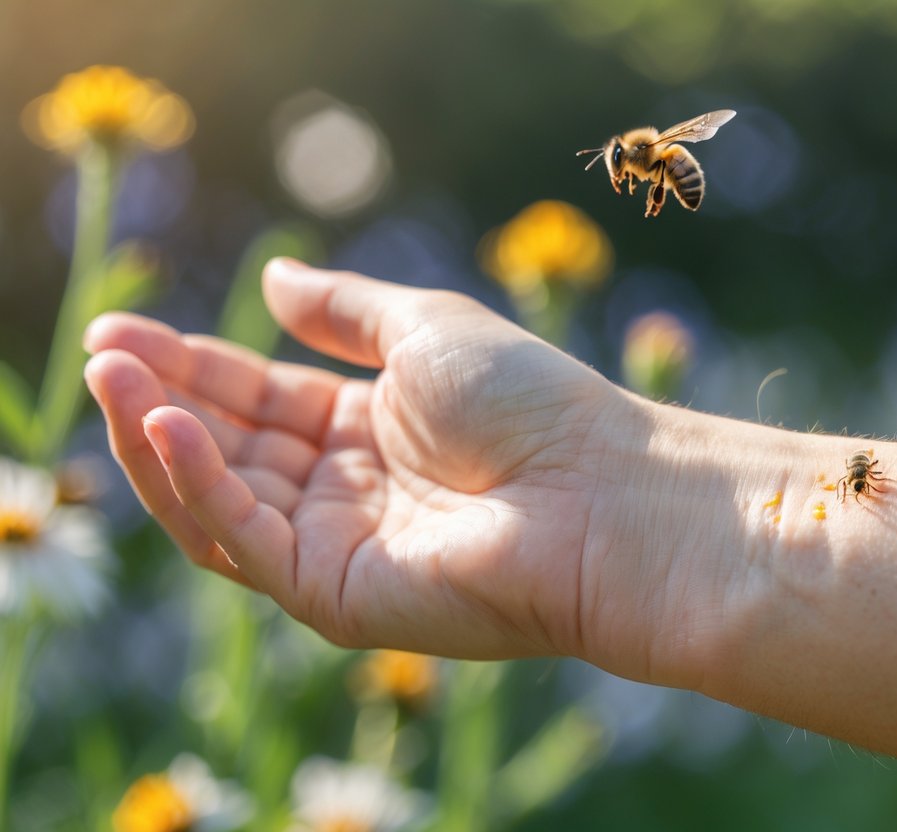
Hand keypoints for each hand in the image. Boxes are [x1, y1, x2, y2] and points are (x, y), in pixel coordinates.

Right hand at [84, 260, 642, 659]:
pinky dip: (202, 487)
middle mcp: (350, 494)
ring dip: (160, 443)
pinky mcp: (336, 597)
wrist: (600, 491)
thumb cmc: (532, 403)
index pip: (262, 400)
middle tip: (103, 349)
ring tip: (115, 379)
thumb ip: (346, 311)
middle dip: (164, 398)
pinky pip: (248, 544)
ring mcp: (340, 550)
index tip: (128, 332)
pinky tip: (168, 427)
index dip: (196, 365)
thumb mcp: (427, 330)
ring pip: (221, 503)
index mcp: (373, 432)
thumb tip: (273, 279)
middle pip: (233, 448)